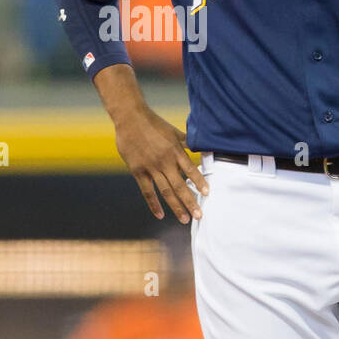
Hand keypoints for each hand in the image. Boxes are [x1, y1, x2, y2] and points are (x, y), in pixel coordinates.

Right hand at [112, 106, 208, 223]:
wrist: (130, 119)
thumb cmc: (153, 124)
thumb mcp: (173, 131)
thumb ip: (186, 142)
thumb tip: (201, 149)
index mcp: (175, 151)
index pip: (191, 170)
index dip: (199, 182)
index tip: (207, 193)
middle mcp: (164, 161)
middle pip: (180, 185)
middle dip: (190, 201)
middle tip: (199, 215)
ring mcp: (151, 168)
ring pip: (166, 191)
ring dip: (176, 206)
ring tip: (184, 219)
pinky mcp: (138, 171)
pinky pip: (147, 191)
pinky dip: (154, 204)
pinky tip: (160, 215)